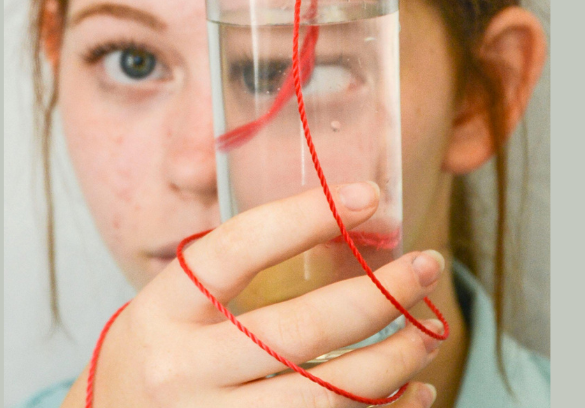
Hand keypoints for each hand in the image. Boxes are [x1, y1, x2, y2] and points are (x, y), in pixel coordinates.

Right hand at [62, 181, 444, 407]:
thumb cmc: (155, 359)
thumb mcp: (169, 308)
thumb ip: (230, 274)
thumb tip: (338, 227)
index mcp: (163, 310)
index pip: (238, 248)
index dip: (308, 216)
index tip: (369, 197)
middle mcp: (180, 370)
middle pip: (301, 330)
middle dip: (380, 294)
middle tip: (427, 265)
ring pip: (325, 393)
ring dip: (393, 360)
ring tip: (428, 330)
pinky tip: (413, 391)